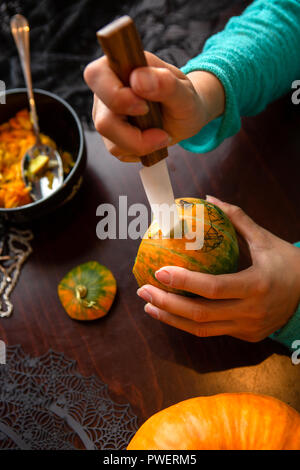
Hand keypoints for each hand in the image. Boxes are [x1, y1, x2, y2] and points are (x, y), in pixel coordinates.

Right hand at [84, 52, 224, 160]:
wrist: (185, 117)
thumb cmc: (183, 99)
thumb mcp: (184, 92)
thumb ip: (165, 83)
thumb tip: (138, 79)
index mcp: (120, 66)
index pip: (97, 76)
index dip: (116, 96)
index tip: (144, 107)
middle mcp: (107, 90)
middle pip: (103, 120)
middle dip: (133, 135)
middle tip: (161, 132)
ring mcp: (106, 114)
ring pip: (111, 141)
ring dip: (141, 144)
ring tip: (162, 135)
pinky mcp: (110, 135)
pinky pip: (118, 150)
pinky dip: (140, 151)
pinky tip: (152, 140)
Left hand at [137, 196, 299, 341]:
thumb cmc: (288, 264)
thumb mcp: (265, 239)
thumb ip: (237, 219)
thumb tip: (208, 199)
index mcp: (256, 285)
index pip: (213, 288)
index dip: (184, 281)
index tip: (159, 271)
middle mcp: (250, 312)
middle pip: (200, 314)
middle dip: (167, 304)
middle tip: (143, 291)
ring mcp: (246, 328)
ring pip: (201, 329)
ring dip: (170, 318)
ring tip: (148, 306)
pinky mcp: (244, 335)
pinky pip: (210, 331)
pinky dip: (186, 322)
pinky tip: (170, 313)